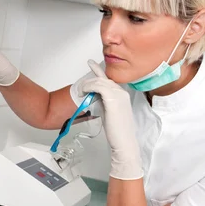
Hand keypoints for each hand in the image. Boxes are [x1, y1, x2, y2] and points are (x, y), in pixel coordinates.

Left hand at [79, 60, 142, 179]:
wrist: (123, 142)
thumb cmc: (116, 131)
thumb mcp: (108, 112)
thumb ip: (103, 102)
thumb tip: (92, 96)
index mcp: (122, 95)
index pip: (109, 79)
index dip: (98, 70)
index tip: (91, 63)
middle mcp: (122, 92)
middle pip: (103, 79)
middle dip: (90, 80)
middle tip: (81, 87)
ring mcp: (119, 95)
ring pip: (99, 82)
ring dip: (87, 85)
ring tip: (80, 92)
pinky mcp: (113, 99)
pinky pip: (99, 87)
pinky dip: (89, 87)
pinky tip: (84, 92)